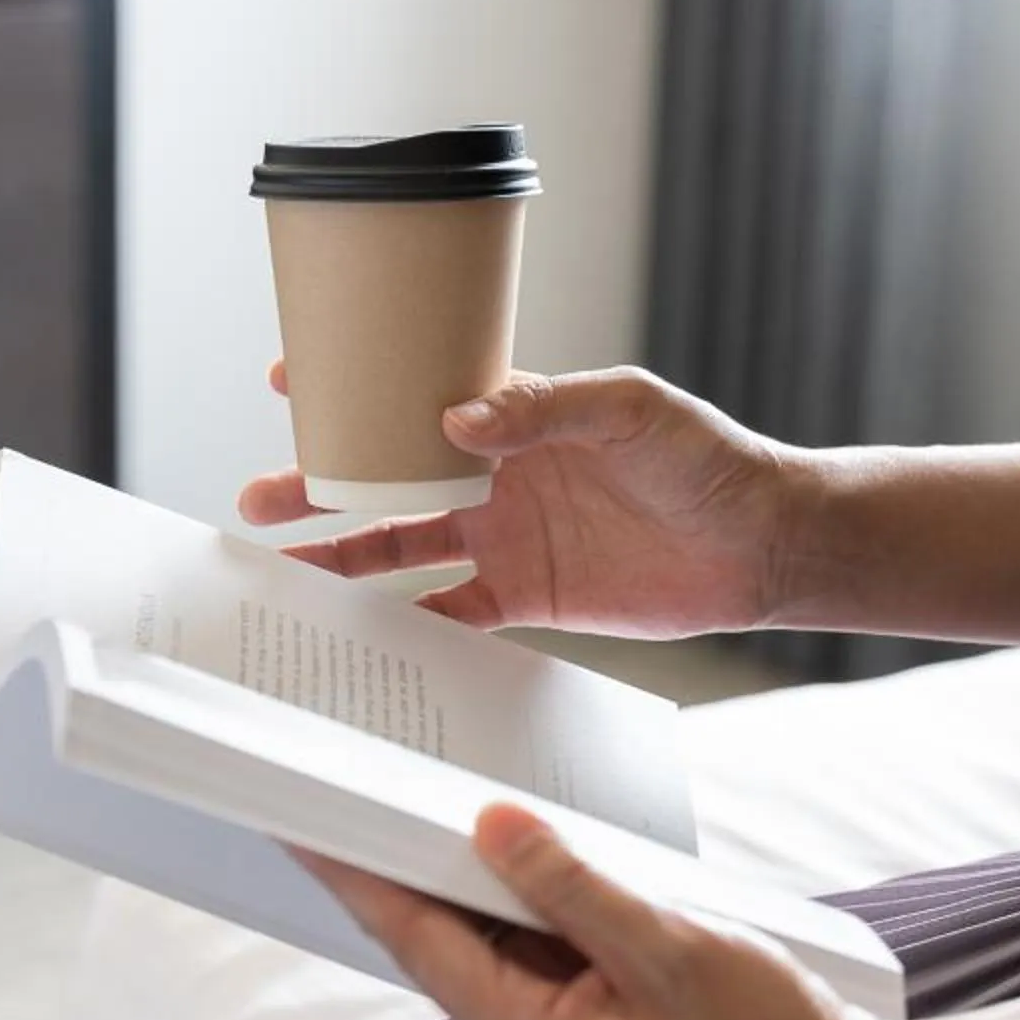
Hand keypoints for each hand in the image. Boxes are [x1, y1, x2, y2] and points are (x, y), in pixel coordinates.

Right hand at [243, 363, 806, 636]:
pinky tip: (361, 638)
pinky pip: (450, 615)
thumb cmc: (706, 459)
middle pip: (388, 479)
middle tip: (257, 500)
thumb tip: (459, 417)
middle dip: (320, 486)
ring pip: (402, 547)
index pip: (417, 393)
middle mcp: (497, 474)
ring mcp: (506, 538)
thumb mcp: (632, 410)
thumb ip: (547, 408)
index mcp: (515, 416)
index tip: (287, 381)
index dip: (355, 388)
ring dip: (344, 556)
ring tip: (284, 568)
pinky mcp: (528, 598)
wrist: (762, 542)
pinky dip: (407, 627)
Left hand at [299, 805, 942, 1019]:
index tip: (302, 813)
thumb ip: (576, 887)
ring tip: (406, 784)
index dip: (355, 872)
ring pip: (484, 929)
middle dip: (390, 856)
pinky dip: (516, 882)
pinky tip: (508, 829)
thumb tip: (488, 824)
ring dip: (454, 864)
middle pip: (436, 932)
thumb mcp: (673, 948)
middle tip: (342, 776)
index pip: (416, 938)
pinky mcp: (593, 1004)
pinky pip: (533, 933)